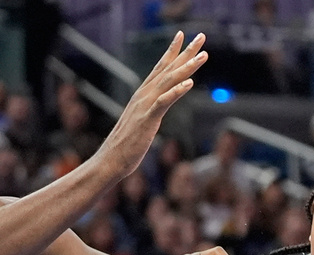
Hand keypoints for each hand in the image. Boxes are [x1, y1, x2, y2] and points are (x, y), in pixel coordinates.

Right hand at [97, 32, 206, 178]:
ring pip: (168, 81)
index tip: (182, 35)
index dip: (172, 51)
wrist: (110, 160)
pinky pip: (164, 102)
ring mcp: (144, 106)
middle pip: (167, 69)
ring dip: (186, 67)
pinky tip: (189, 82)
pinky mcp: (147, 119)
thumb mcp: (140, 123)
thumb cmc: (125, 146)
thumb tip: (154, 109)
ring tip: (203, 55)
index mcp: (142, 95)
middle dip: (185, 52)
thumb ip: (148, 112)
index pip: (159, 68)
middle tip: (201, 36)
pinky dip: (176, 91)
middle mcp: (143, 95)